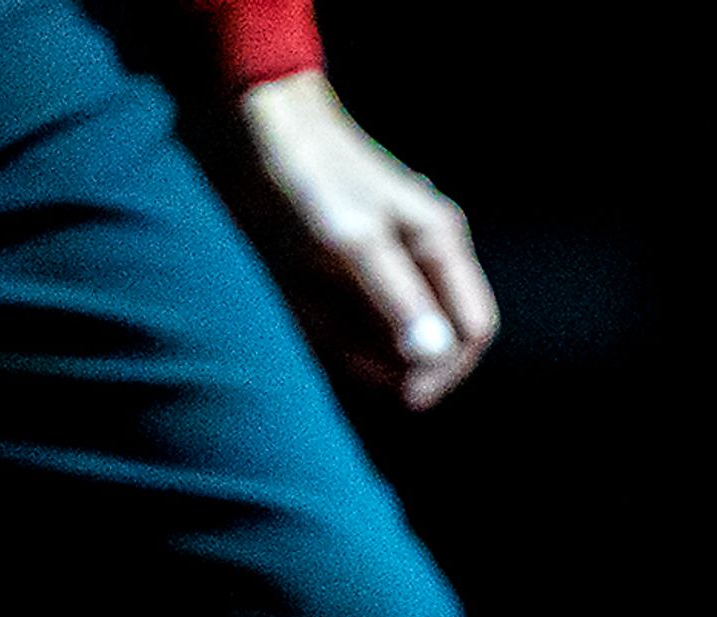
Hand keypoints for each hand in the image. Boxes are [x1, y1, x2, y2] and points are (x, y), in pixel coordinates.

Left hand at [225, 73, 495, 407]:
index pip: (471, 329)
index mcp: (439, 246)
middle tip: (348, 364)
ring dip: (352, 342)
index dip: (445, 368)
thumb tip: (433, 357)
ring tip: (314, 322)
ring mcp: (380, 261)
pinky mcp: (342, 264)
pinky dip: (327, 324)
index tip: (405, 396)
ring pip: (384, 331)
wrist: (245, 120)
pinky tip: (302, 308)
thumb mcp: (351, 240)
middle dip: (392, 360)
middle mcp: (419, 257)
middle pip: (430, 338)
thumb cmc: (305, 174)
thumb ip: (397, 298)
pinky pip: (347, 314)